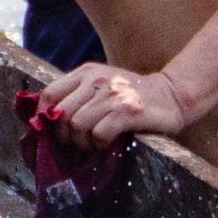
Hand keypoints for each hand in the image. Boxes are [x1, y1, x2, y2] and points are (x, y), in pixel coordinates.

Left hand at [38, 60, 190, 144]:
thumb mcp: (102, 85)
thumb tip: (48, 120)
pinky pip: (99, 134)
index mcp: (87, 73)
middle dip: (66, 136)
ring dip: (83, 142)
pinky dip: (100, 145)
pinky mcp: (128, 111)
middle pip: (61, 115)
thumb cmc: (132, 96)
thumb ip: (77, 96)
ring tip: (95, 144)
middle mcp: (97, 80)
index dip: (45, 117)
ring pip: (77, 126)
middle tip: (79, 143)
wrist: (173, 94)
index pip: (49, 94)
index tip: (52, 132)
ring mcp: (112, 95)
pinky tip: (108, 143)